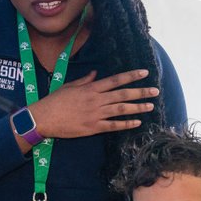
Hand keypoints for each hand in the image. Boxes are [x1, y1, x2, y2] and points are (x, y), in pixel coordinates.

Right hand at [27, 68, 156, 139]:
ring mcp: (96, 114)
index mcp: (91, 88)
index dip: (132, 76)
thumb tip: (96, 73)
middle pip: (123, 94)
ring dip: (137, 108)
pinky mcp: (93, 127)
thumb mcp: (70, 86)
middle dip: (141, 92)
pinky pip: (113, 126)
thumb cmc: (55, 101)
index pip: (116, 80)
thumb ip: (85, 80)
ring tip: (150, 106)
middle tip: (155, 91)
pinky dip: (126, 124)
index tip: (145, 73)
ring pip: (121, 109)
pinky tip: (137, 122)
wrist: (44, 118)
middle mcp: (96, 100)